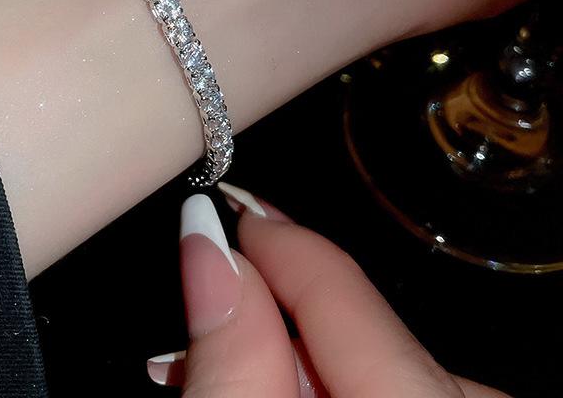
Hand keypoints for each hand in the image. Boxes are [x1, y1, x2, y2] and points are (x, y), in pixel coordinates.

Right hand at [148, 186, 510, 396]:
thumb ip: (232, 357)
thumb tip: (205, 244)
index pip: (336, 285)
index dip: (266, 239)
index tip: (214, 209)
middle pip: (352, 320)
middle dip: (268, 312)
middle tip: (191, 334)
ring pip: (373, 356)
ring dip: (296, 359)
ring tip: (230, 377)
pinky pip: (398, 385)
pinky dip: (337, 384)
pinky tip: (293, 392)